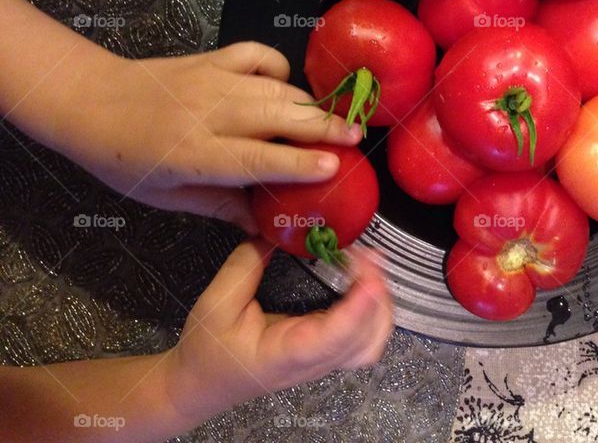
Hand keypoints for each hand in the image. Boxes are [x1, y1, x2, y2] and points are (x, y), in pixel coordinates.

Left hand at [57, 42, 361, 231]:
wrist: (91, 100)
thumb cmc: (125, 158)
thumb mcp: (167, 196)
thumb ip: (220, 206)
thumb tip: (264, 226)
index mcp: (193, 154)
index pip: (256, 158)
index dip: (297, 162)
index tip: (332, 167)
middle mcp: (208, 113)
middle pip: (276, 116)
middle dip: (321, 126)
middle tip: (354, 137)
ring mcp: (212, 80)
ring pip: (274, 87)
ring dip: (309, 103)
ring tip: (336, 120)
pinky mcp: (212, 58)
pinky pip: (258, 55)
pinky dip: (279, 67)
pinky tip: (285, 86)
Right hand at [163, 239, 392, 421]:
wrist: (201, 384)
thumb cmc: (207, 350)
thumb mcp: (217, 303)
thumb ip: (245, 265)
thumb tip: (273, 230)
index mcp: (287, 355)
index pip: (334, 338)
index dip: (358, 306)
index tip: (368, 272)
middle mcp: (313, 362)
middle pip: (366, 340)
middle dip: (377, 296)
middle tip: (368, 255)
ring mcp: (324, 361)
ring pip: (372, 342)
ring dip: (380, 303)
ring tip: (370, 265)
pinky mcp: (327, 352)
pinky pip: (364, 338)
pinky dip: (374, 311)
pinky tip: (365, 283)